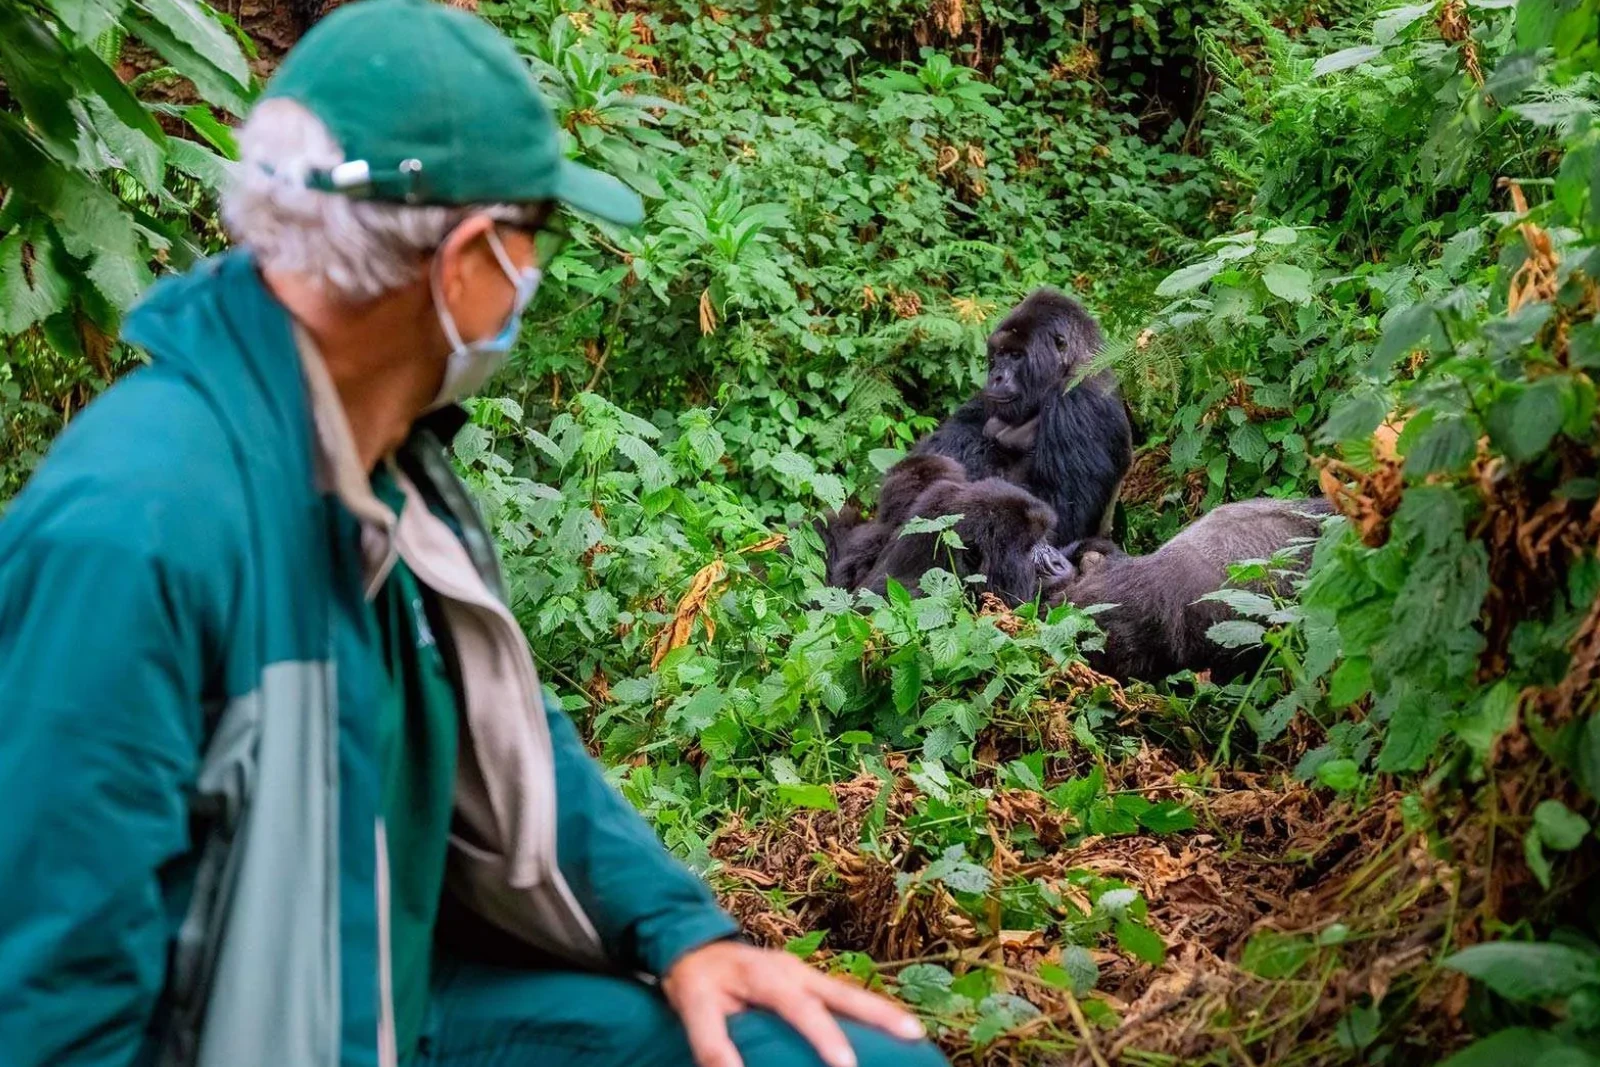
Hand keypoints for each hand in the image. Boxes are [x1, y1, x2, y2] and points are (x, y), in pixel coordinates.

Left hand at [661, 940, 924, 1066]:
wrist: (695, 945)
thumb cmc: (696, 981)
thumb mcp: (692, 1008)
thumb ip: (711, 1042)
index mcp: (768, 976)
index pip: (802, 1008)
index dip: (825, 1036)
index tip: (847, 1065)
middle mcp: (795, 971)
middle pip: (844, 992)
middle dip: (879, 1014)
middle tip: (913, 1034)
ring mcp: (805, 975)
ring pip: (850, 994)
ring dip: (882, 1012)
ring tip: (915, 1035)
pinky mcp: (808, 983)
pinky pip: (842, 999)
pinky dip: (867, 1013)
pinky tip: (888, 1032)